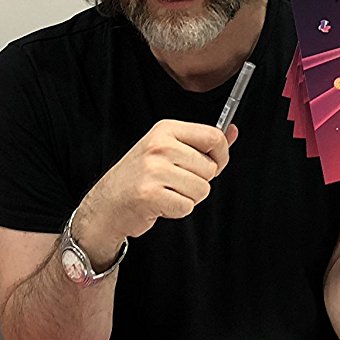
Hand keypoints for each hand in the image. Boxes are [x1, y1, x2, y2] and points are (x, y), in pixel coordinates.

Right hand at [73, 120, 237, 264]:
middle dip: (199, 181)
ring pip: (202, 189)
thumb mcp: (168, 149)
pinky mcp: (151, 194)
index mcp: (166, 130)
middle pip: (210, 168)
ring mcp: (154, 170)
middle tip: (175, 182)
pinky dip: (176, 210)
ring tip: (166, 192)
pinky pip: (187, 206)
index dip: (221, 155)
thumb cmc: (140, 176)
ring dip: (188, 197)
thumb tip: (232, 131)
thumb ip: (202, 143)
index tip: (212, 164)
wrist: (107, 203)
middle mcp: (160, 146)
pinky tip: (160, 203)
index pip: (213, 136)